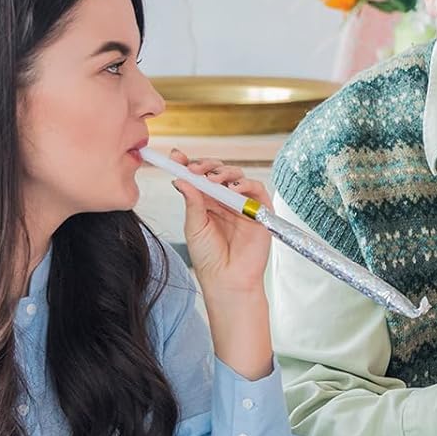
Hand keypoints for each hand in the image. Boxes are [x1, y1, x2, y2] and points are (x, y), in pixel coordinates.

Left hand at [171, 151, 271, 300]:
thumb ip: (192, 202)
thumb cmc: (209, 257)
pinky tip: (233, 188)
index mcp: (206, 203)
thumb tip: (181, 179)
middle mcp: (225, 200)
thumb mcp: (194, 226)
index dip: (188, 164)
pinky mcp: (261, 211)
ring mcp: (243, 204)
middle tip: (193, 168)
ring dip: (224, 172)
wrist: (227, 279)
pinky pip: (257, 189)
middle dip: (205, 165)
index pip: (199, 177)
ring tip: (212, 179)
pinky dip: (246, 184)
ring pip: (237, 176)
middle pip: (218, 172)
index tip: (175, 156)